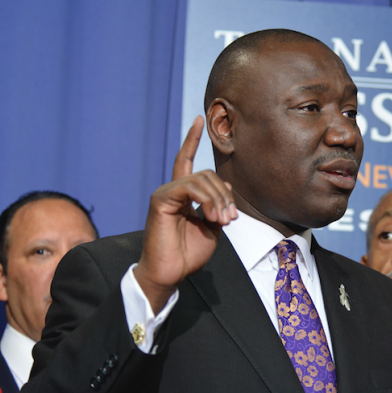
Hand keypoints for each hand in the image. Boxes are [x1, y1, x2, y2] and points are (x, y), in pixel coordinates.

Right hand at [134, 116, 237, 312]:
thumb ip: (218, 206)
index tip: (199, 119)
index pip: (185, 160)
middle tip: (231, 219)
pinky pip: (189, 187)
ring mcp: (165, 194)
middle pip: (206, 174)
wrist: (171, 273)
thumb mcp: (212, 228)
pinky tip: (211, 217)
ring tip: (223, 221)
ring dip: (218, 200)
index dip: (192, 139)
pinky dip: (207, 200)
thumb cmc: (189, 254)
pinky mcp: (160, 200)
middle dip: (224, 195)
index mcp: (182, 195)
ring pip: (201, 179)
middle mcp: (172, 190)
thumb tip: (227, 187)